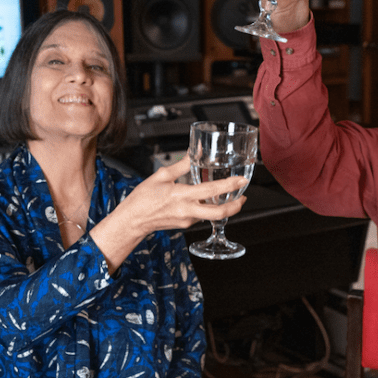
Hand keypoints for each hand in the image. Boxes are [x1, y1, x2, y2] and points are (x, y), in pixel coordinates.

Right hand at [89, 154, 247, 272]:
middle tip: (244, 197)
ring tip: (230, 196)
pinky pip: (201, 216)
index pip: (212, 191)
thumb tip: (194, 152)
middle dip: (236, 206)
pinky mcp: (186, 225)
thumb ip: (182, 165)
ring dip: (224, 207)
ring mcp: (188, 220)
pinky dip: (208, 208)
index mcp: (182, 195)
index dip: (230, 185)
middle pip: (220, 213)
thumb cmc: (143, 198)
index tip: (242, 180)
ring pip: (212, 215)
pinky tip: (207, 201)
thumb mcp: (161, 176)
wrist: (133, 220)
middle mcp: (187, 210)